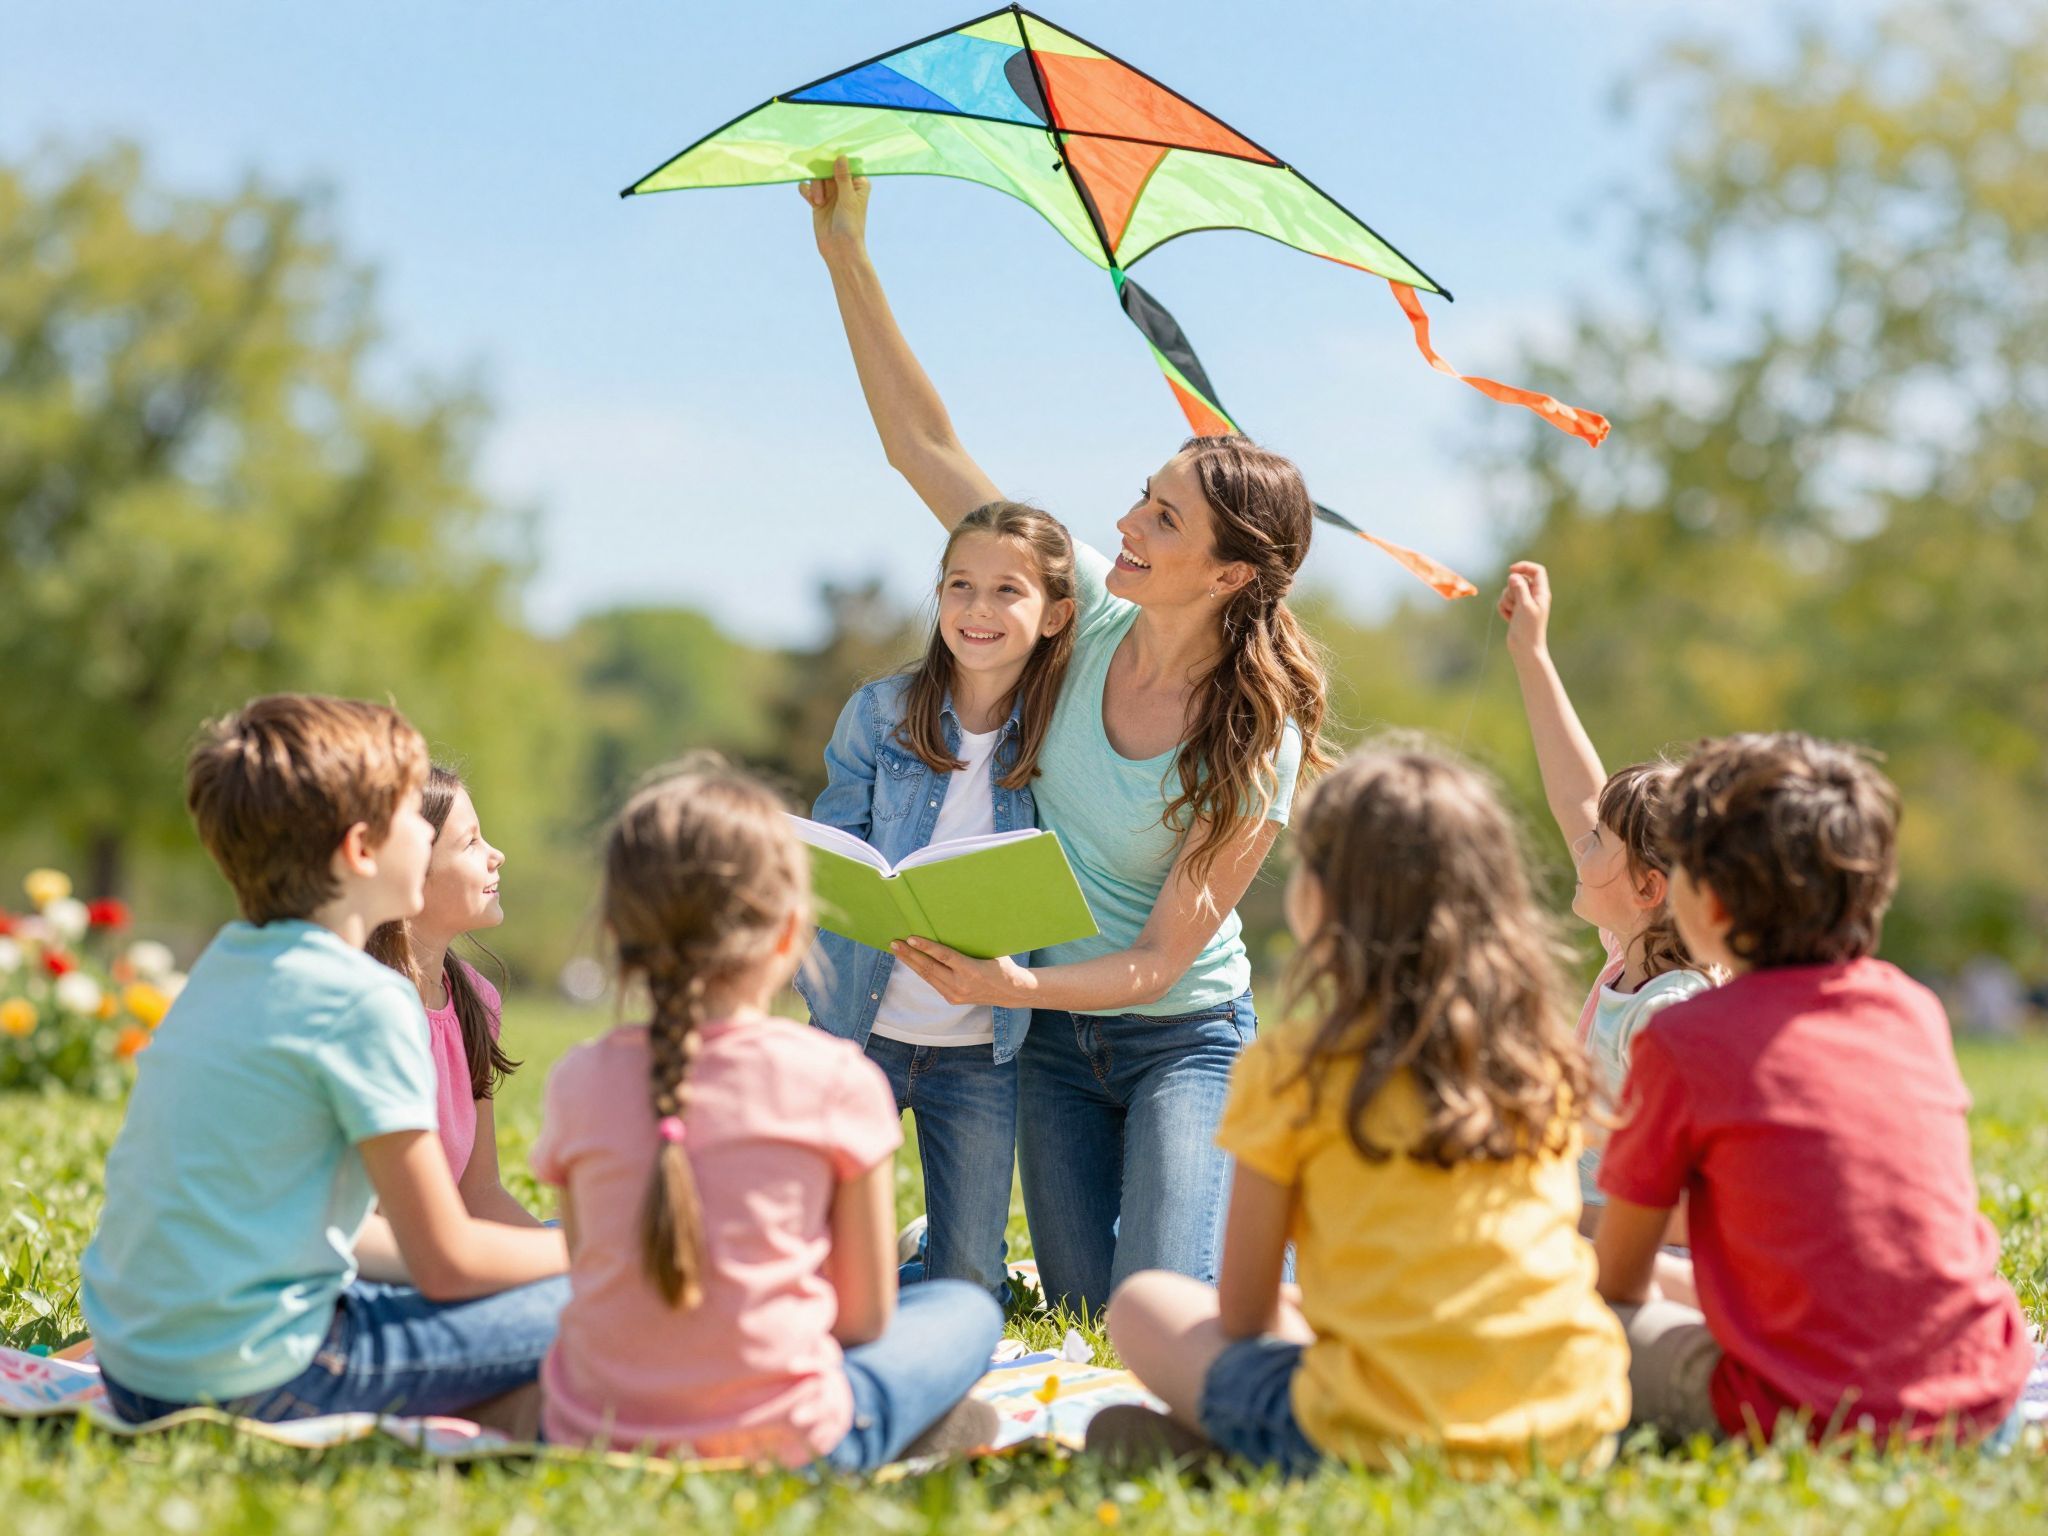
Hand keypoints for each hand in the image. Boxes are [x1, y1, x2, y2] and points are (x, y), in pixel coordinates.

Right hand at [800, 155, 869, 262]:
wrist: (840, 249)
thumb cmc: (850, 226)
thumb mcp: (848, 199)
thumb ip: (843, 177)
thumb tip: (841, 156)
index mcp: (858, 183)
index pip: (846, 163)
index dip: (835, 160)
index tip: (825, 157)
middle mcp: (844, 185)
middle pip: (828, 168)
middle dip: (821, 175)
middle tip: (820, 184)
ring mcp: (831, 193)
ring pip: (817, 177)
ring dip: (815, 187)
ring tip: (818, 201)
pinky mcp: (818, 201)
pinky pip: (808, 188)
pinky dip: (807, 191)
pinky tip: (812, 201)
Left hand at [887, 936, 1028, 1005]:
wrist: (1011, 992)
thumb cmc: (1001, 964)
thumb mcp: (990, 950)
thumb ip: (969, 943)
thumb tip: (950, 922)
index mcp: (971, 970)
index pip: (943, 957)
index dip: (926, 947)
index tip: (910, 938)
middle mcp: (960, 985)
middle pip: (929, 968)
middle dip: (909, 955)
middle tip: (894, 943)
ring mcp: (955, 994)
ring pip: (927, 977)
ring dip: (911, 963)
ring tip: (897, 950)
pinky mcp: (951, 998)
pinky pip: (932, 982)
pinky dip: (920, 970)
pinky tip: (911, 961)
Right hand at [1497, 559, 1552, 657]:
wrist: (1525, 649)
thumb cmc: (1529, 629)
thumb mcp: (1525, 606)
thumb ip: (1520, 588)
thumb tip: (1513, 575)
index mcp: (1541, 593)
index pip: (1536, 571)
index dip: (1524, 567)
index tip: (1511, 570)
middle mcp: (1534, 596)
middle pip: (1519, 580)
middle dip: (1511, 589)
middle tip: (1515, 603)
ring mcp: (1523, 603)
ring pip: (1508, 591)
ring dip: (1506, 601)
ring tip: (1513, 614)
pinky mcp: (1515, 611)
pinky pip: (1503, 601)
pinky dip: (1503, 608)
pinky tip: (1508, 619)